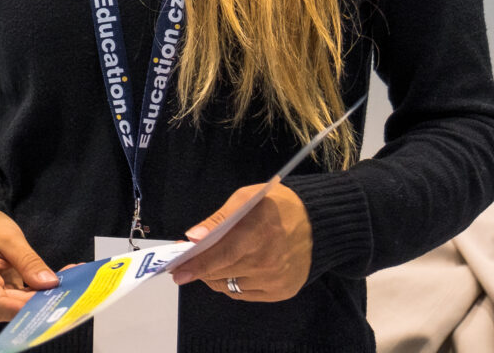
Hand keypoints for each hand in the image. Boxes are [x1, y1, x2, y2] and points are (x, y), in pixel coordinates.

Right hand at [0, 202, 58, 321]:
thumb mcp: (8, 236)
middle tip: (70, 288)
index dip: (27, 307)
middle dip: (40, 300)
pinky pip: (14, 304)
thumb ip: (28, 261)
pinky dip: (32, 296)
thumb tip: (49, 283)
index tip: (53, 302)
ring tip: (64, 281)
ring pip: (15, 309)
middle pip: (9, 309)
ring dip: (39, 298)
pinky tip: (50, 285)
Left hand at [169, 180, 311, 301]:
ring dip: (216, 276)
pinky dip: (233, 284)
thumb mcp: (246, 198)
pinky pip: (246, 294)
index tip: (175, 271)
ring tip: (209, 264)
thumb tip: (193, 237)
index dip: (195, 265)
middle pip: (221, 273)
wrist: (318, 223)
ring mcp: (276, 280)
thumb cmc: (277, 205)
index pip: (219, 256)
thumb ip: (218, 219)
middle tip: (185, 262)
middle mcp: (267, 263)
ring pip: (231, 286)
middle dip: (199, 268)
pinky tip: (229, 271)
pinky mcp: (283, 291)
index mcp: (257, 235)